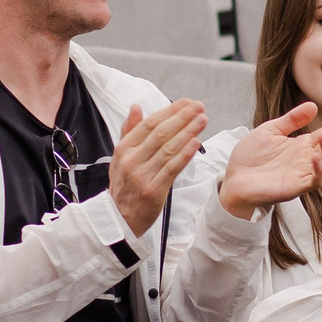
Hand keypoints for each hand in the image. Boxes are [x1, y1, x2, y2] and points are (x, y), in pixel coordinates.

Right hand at [110, 100, 206, 235]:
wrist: (118, 219)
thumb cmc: (123, 186)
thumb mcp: (119, 157)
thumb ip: (129, 131)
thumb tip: (136, 107)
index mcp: (123, 149)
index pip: (149, 124)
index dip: (169, 111)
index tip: (186, 102)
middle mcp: (131, 160)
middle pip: (161, 133)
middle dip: (182, 118)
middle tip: (199, 106)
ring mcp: (142, 176)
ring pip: (168, 149)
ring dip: (188, 132)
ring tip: (203, 120)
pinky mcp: (153, 190)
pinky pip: (172, 168)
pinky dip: (184, 154)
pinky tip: (196, 143)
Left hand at [218, 104, 321, 220]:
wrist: (233, 179)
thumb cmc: (250, 158)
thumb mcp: (270, 130)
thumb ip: (291, 120)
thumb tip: (312, 105)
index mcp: (302, 145)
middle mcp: (306, 159)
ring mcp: (302, 174)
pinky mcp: (295, 187)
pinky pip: (315, 181)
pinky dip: (319, 170)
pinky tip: (315, 158)